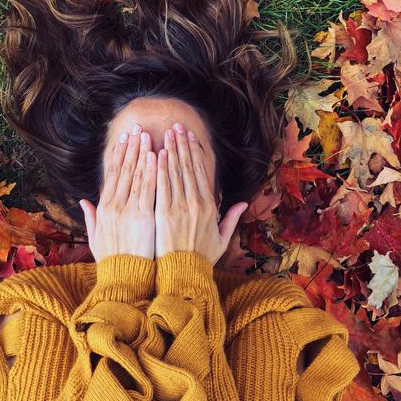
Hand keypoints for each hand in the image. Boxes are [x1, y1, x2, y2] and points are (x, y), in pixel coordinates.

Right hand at [79, 124, 156, 259]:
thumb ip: (91, 218)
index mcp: (104, 209)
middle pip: (124, 169)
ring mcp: (129, 209)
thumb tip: (84, 201)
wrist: (125, 280)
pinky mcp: (143, 216)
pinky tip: (156, 155)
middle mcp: (114, 205)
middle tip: (137, 127)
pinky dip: (152, 170)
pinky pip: (149, 188)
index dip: (119, 155)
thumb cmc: (114, 262)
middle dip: (131, 147)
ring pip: (136, 174)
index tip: (124, 139)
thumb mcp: (97, 239)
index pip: (112, 175)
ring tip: (147, 135)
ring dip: (142, 152)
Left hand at [155, 123, 248, 263]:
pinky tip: (157, 154)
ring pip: (174, 172)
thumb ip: (231, 218)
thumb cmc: (200, 258)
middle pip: (187, 167)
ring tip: (166, 132)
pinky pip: (161, 186)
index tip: (190, 136)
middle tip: (176, 126)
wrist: (184, 274)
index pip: (200, 172)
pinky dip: (160, 169)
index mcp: (209, 207)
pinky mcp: (163, 213)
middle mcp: (195, 203)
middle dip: (181, 144)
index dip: (194, 152)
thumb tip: (243, 204)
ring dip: (170, 150)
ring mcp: (179, 207)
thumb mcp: (222, 239)